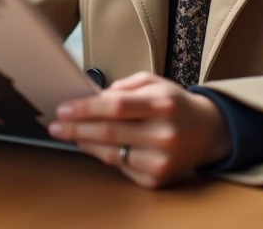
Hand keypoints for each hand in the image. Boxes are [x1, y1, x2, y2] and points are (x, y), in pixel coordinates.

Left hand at [48, 72, 231, 188]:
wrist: (207, 132)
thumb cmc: (174, 104)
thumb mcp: (154, 83)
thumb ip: (124, 87)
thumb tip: (93, 97)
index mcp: (163, 105)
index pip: (117, 107)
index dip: (86, 108)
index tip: (64, 108)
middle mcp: (164, 134)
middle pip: (110, 132)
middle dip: (77, 128)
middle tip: (56, 125)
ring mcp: (161, 160)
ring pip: (112, 154)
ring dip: (85, 143)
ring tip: (68, 134)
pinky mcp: (157, 179)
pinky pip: (121, 167)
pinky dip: (103, 156)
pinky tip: (92, 146)